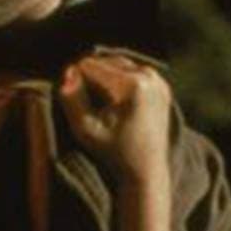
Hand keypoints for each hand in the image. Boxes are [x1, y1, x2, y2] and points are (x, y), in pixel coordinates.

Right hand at [60, 53, 173, 230]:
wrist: (146, 170)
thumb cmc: (113, 152)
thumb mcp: (84, 129)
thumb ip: (72, 98)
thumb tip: (69, 71)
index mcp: (132, 84)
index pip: (88, 65)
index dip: (76, 84)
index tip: (81, 108)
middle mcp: (148, 75)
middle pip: (103, 60)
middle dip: (91, 79)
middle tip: (91, 108)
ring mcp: (158, 79)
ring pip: (116, 64)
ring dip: (104, 80)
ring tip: (103, 108)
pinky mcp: (161, 84)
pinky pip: (130, 72)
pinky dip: (119, 83)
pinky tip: (116, 105)